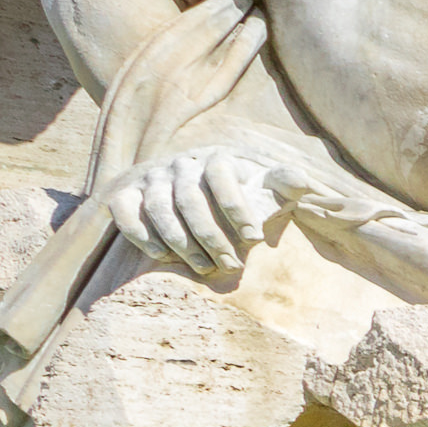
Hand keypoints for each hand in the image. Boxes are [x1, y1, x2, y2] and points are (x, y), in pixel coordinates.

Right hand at [101, 146, 288, 276]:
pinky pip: (125, 212)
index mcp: (214, 159)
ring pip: (159, 207)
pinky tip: (163, 256)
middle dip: (212, 236)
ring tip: (205, 267)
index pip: (221, 176)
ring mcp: (150, 179)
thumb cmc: (239, 197)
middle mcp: (179, 165)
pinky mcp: (125, 195)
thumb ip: (284, 183)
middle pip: (189, 198)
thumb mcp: (265, 189)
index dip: (236, 207)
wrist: (193, 197)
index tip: (255, 238)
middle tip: (231, 265)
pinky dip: (142, 234)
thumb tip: (302, 182)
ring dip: (181, 242)